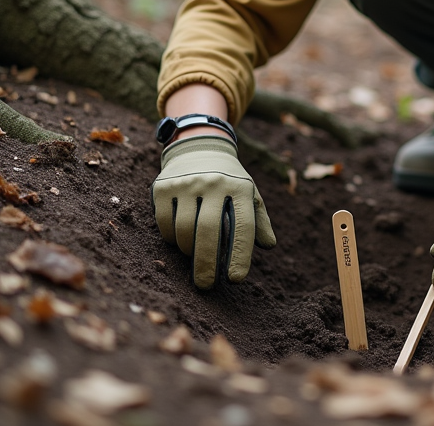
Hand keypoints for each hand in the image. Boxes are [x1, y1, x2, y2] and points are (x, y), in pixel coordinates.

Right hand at [151, 135, 275, 288]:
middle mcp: (214, 182)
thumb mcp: (249, 194)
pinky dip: (171, 238)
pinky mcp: (164, 186)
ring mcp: (187, 183)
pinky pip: (165, 223)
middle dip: (207, 263)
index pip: (244, 226)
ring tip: (194, 255)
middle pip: (209, 231)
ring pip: (184, 230)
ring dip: (188, 250)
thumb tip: (269, 245)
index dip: (240, 255)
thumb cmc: (230, 180)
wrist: (200, 147)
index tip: (236, 279)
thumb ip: (259, 220)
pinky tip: (179, 239)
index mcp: (240, 187)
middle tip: (206, 285)